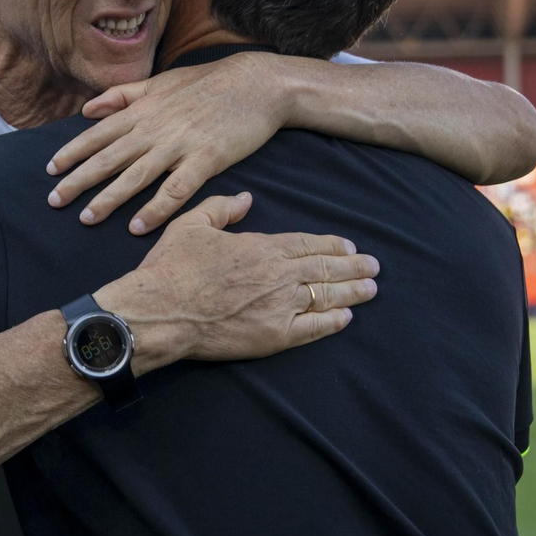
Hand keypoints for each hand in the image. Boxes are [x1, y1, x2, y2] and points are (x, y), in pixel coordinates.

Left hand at [46, 52, 290, 233]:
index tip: (50, 170)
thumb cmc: (208, 83)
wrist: (256, 84)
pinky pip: (176, 189)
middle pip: (109, 158)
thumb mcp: (160, 82)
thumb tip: (88, 109)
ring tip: (86, 219)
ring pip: (136, 176)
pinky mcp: (206, 159)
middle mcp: (154, 127)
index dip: (72, 152)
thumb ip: (122, 95)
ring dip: (109, 198)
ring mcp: (179, 144)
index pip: (97, 134)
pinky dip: (156, 209)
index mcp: (142, 110)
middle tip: (54, 201)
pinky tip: (139, 227)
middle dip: (78, 180)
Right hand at [95, 193, 378, 374]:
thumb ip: (221, 207)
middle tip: (374, 266)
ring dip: (353, 291)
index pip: (307, 243)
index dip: (331, 244)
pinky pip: (313, 328)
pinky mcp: (274, 336)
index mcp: (262, 247)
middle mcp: (279, 275)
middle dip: (353, 266)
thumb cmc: (172, 268)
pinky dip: (333, 321)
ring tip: (371, 288)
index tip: (349, 245)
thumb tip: (245, 199)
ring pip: (327, 296)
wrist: (160, 312)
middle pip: (325, 268)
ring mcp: (280, 307)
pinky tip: (347, 317)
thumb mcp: (191, 224)